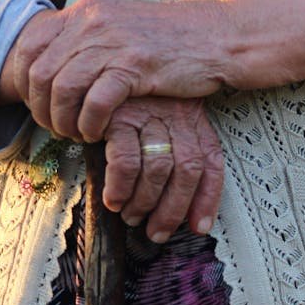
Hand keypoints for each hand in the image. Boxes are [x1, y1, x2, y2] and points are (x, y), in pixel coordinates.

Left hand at [14, 0, 233, 142]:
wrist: (218, 36)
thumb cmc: (169, 42)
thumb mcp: (119, 30)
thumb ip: (87, 41)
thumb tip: (52, 67)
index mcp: (85, 12)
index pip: (28, 45)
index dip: (23, 82)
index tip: (38, 105)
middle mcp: (92, 22)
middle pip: (38, 72)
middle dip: (41, 109)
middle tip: (57, 128)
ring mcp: (113, 42)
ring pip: (61, 89)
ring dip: (63, 120)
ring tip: (78, 134)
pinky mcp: (135, 65)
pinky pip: (94, 102)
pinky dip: (90, 124)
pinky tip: (99, 133)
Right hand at [102, 96, 223, 242]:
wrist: (94, 71)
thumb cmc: (124, 106)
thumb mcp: (157, 123)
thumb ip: (169, 154)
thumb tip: (176, 207)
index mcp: (191, 118)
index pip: (211, 161)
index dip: (208, 198)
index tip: (199, 226)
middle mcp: (175, 115)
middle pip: (188, 169)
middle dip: (173, 209)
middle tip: (157, 232)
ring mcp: (148, 114)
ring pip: (159, 169)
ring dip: (145, 202)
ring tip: (131, 216)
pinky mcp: (119, 116)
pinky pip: (126, 161)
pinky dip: (121, 188)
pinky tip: (113, 200)